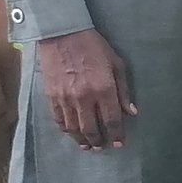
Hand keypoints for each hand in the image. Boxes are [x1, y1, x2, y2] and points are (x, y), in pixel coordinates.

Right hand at [37, 29, 134, 150]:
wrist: (63, 35)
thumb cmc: (95, 47)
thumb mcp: (117, 64)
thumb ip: (124, 90)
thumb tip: (130, 112)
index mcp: (104, 89)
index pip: (112, 120)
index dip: (117, 135)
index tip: (120, 143)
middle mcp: (84, 98)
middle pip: (91, 129)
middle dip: (99, 141)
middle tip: (103, 147)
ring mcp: (65, 99)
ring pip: (73, 128)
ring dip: (81, 140)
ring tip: (89, 146)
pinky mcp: (51, 97)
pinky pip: (58, 120)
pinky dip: (65, 130)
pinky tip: (72, 133)